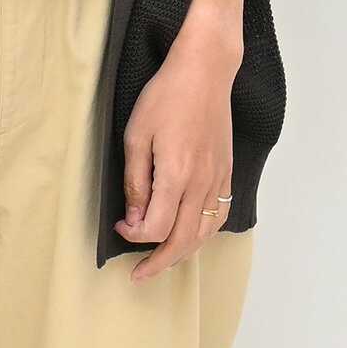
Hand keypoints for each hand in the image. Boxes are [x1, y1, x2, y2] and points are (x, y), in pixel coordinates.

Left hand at [113, 18, 241, 282]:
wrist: (204, 72)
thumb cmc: (167, 95)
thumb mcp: (136, 133)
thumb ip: (135, 180)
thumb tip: (134, 218)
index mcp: (176, 174)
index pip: (157, 227)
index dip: (134, 235)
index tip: (120, 226)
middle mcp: (202, 183)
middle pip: (184, 241)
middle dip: (159, 263)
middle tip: (139, 275)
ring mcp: (218, 179)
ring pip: (204, 234)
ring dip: (184, 254)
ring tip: (164, 262)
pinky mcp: (227, 171)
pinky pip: (220, 215)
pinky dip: (205, 234)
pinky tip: (192, 234)